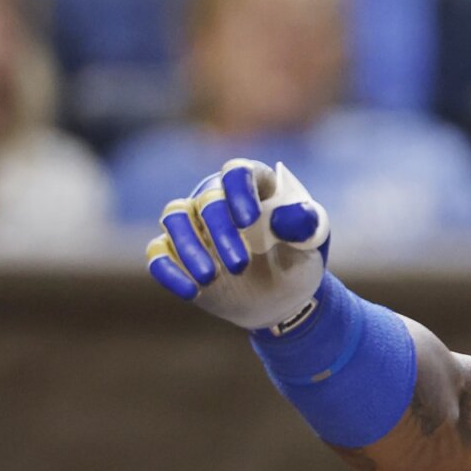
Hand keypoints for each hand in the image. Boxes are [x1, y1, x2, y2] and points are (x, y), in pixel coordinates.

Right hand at [145, 159, 331, 330]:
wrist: (283, 298)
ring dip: (188, 247)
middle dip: (219, 232)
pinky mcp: (178, 254)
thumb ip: (305, 224)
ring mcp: (195, 226)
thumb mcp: (312, 243)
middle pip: (206, 200)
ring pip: (173, 219)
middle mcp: (218, 199)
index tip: (250, 220)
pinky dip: (168, 271)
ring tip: (210, 278)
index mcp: (253, 185)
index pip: (237, 171)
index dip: (239, 191)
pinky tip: (190, 292)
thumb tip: (287, 216)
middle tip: (240, 265)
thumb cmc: (298, 259)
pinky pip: (158, 253)